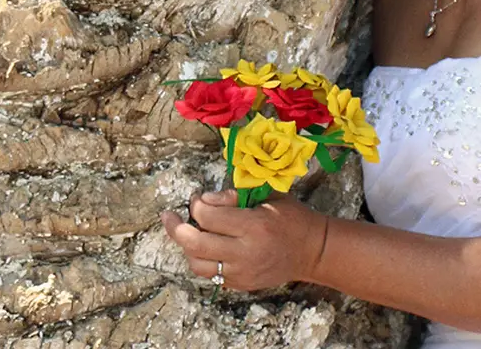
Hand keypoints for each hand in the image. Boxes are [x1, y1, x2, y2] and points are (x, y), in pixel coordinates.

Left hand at [160, 190, 328, 291]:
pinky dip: (203, 261)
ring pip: (197, 264)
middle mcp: (245, 252)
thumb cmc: (291, 217)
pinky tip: (206, 248)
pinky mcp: (242, 285)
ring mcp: (242, 272)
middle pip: (195, 244)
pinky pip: (211, 276)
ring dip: (187, 247)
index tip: (197, 198)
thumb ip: (234, 196)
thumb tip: (203, 200)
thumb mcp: (268, 196)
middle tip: (168, 216)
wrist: (312, 250)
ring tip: (188, 233)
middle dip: (175, 228)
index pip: (208, 217)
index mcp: (253, 226)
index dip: (196, 204)